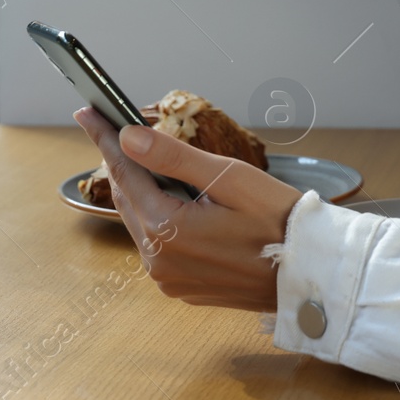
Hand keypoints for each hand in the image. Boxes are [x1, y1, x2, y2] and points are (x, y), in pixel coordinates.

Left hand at [73, 106, 303, 311]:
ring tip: (143, 160)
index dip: (105, 138)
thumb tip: (127, 137)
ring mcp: (169, 278)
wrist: (311, 273)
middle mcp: (159, 261)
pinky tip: (173, 201)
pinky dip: (158, 218)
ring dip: (141, 191)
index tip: (88, 111)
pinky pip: (158, 246)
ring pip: (141, 223)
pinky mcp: (183, 287)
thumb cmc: (280, 221)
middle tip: (110, 128)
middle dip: (121, 161)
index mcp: (167, 231)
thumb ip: (174, 158)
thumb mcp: (230, 178)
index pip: (124, 173)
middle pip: (128, 200)